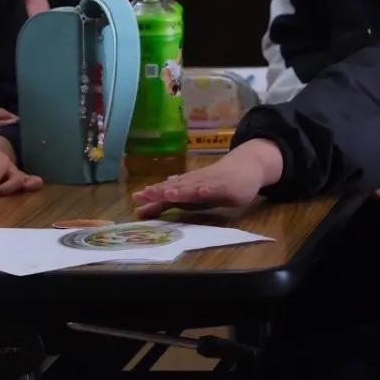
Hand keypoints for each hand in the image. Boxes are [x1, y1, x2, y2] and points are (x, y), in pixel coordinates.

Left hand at [132, 138, 284, 217]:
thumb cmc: (212, 184)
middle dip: (160, 192)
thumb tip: (139, 212)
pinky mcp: (226, 188)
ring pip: (193, 187)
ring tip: (169, 194)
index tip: (135, 199)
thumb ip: (166, 205)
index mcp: (183, 186)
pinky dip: (208, 190)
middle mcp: (193, 183)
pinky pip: (216, 189)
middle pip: (175, 187)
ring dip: (181, 190)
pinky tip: (202, 192)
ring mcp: (210, 183)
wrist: (244, 167)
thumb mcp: (187, 198)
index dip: (151, 195)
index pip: (164, 190)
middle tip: (144, 195)